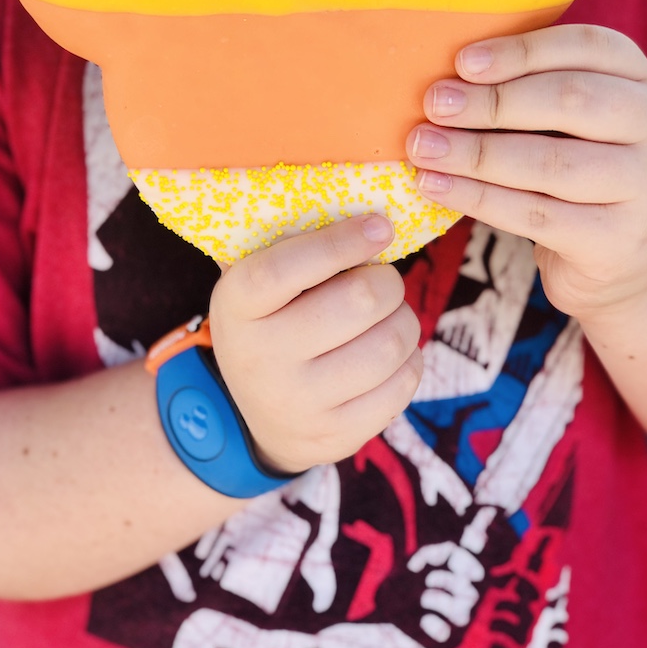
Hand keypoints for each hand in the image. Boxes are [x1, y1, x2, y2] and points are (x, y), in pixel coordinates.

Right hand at [208, 215, 422, 473]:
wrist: (257, 417)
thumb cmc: (272, 323)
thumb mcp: (261, 284)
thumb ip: (297, 245)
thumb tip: (369, 210)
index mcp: (237, 305)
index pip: (286, 267)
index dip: (341, 242)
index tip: (380, 226)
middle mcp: (260, 358)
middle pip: (359, 301)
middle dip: (386, 282)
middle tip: (381, 281)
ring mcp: (298, 404)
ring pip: (390, 344)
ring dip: (404, 319)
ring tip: (387, 317)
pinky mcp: (335, 437)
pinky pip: (403, 386)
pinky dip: (410, 359)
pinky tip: (390, 353)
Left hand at [407, 24, 646, 320]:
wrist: (623, 264)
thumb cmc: (578, 178)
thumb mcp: (571, 126)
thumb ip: (528, 94)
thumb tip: (446, 80)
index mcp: (639, 82)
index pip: (588, 48)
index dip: (522, 51)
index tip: (462, 62)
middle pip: (571, 100)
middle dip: (493, 101)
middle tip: (434, 104)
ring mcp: (645, 187)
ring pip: (549, 162)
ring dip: (475, 153)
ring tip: (423, 148)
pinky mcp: (616, 241)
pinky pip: (534, 216)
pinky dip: (476, 198)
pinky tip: (434, 187)